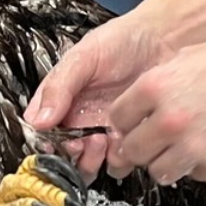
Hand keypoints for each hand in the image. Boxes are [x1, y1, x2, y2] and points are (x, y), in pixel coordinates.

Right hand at [24, 11, 173, 178]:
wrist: (167, 40)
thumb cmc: (124, 40)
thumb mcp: (84, 56)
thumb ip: (58, 86)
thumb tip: (38, 121)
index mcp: (62, 99)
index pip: (41, 131)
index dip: (45, 142)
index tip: (53, 141)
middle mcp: (80, 119)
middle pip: (62, 155)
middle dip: (70, 155)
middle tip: (81, 142)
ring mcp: (104, 131)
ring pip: (87, 166)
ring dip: (91, 161)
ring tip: (102, 139)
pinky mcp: (129, 139)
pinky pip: (118, 163)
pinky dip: (118, 160)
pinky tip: (122, 139)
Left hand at [103, 33, 205, 184]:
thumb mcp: (195, 55)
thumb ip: (164, 78)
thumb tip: (146, 96)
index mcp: (158, 87)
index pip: (118, 117)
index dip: (124, 121)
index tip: (130, 123)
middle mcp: (170, 120)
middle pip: (132, 150)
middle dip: (138, 146)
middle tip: (148, 141)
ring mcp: (193, 148)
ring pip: (158, 171)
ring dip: (164, 161)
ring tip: (180, 147)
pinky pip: (193, 174)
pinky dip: (196, 166)